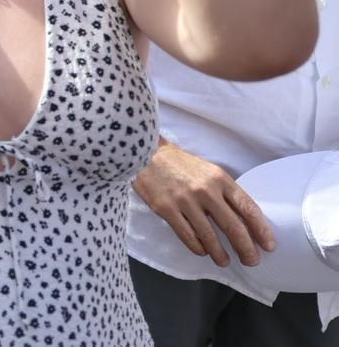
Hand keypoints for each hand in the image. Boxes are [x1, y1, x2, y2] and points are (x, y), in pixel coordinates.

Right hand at [133, 141, 275, 267]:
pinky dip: (198, 247)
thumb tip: (244, 220)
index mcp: (220, 179)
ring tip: (225, 261)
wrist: (146, 154)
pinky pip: (187, 235)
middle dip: (245, 249)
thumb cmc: (182, 165)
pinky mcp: (165, 209)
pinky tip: (202, 251)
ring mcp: (184, 201)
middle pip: (233, 227)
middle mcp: (205, 191)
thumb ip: (226, 192)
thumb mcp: (210, 171)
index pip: (248, 208)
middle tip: (252, 261)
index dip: (261, 230)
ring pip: (209, 236)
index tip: (268, 246)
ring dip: (220, 253)